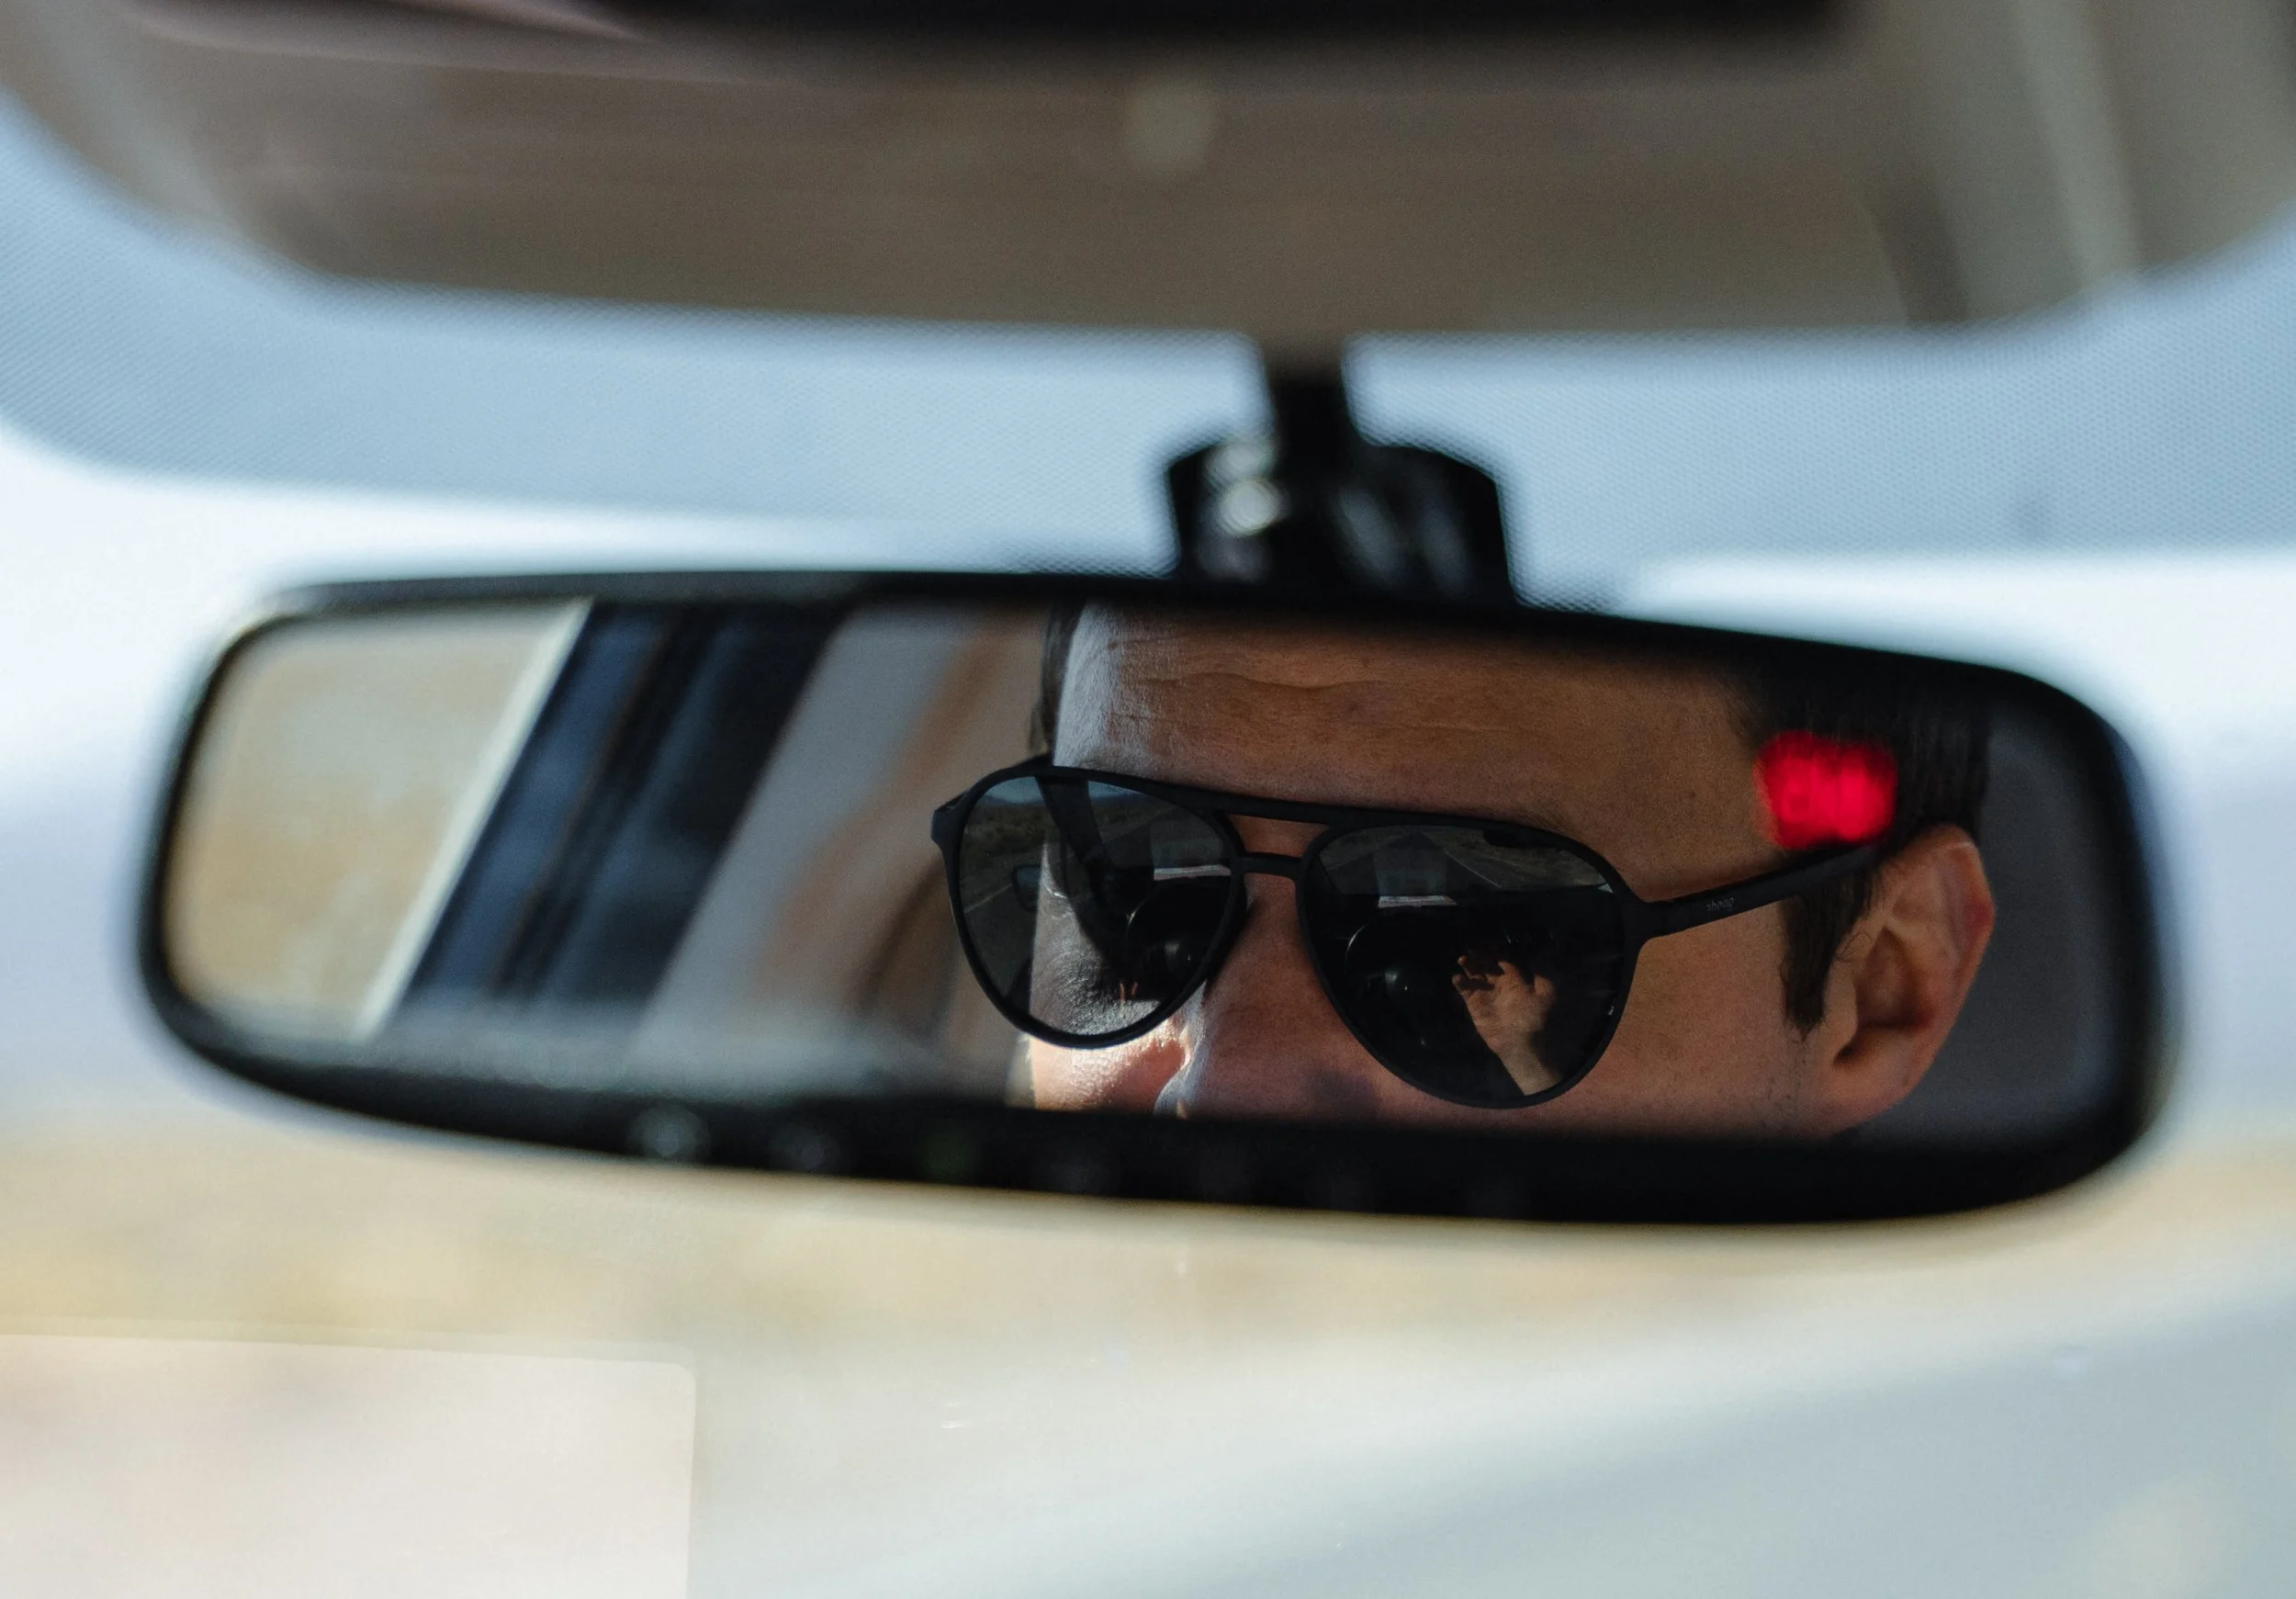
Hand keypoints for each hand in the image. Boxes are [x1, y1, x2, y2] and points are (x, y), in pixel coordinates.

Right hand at [1452, 953, 1561, 1093]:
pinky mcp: (1475, 1005)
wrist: (1521, 1043)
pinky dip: (1461, 983)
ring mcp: (1486, 994)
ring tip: (1463, 958)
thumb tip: (1541, 950)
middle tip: (1471, 944)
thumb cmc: (1534, 1018)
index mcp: (1516, 980)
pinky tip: (1457, 977)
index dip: (1496, 948)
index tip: (1488, 938)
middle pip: (1486, 964)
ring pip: (1475, 974)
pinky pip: (1466, 990)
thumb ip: (1542, 973)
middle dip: (1479, 954)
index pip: (1503, 959)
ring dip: (1469, 965)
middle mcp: (1499, 984)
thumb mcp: (1546, 994)